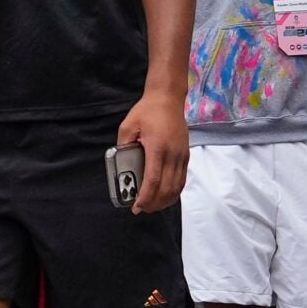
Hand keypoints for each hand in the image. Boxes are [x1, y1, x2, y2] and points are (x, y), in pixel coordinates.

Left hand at [118, 94, 189, 214]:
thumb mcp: (128, 125)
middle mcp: (172, 154)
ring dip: (164, 201)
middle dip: (153, 203)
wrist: (168, 98)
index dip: (145, 197)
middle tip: (141, 208)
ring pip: (177, 187)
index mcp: (157, 148)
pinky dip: (173, 192)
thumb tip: (120, 165)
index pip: (153, 180)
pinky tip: (164, 196)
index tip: (136, 206)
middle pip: (166, 189)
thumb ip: (123, 145)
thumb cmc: (147, 110)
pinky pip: (182, 180)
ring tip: (152, 205)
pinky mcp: (185, 156)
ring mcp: (181, 156)